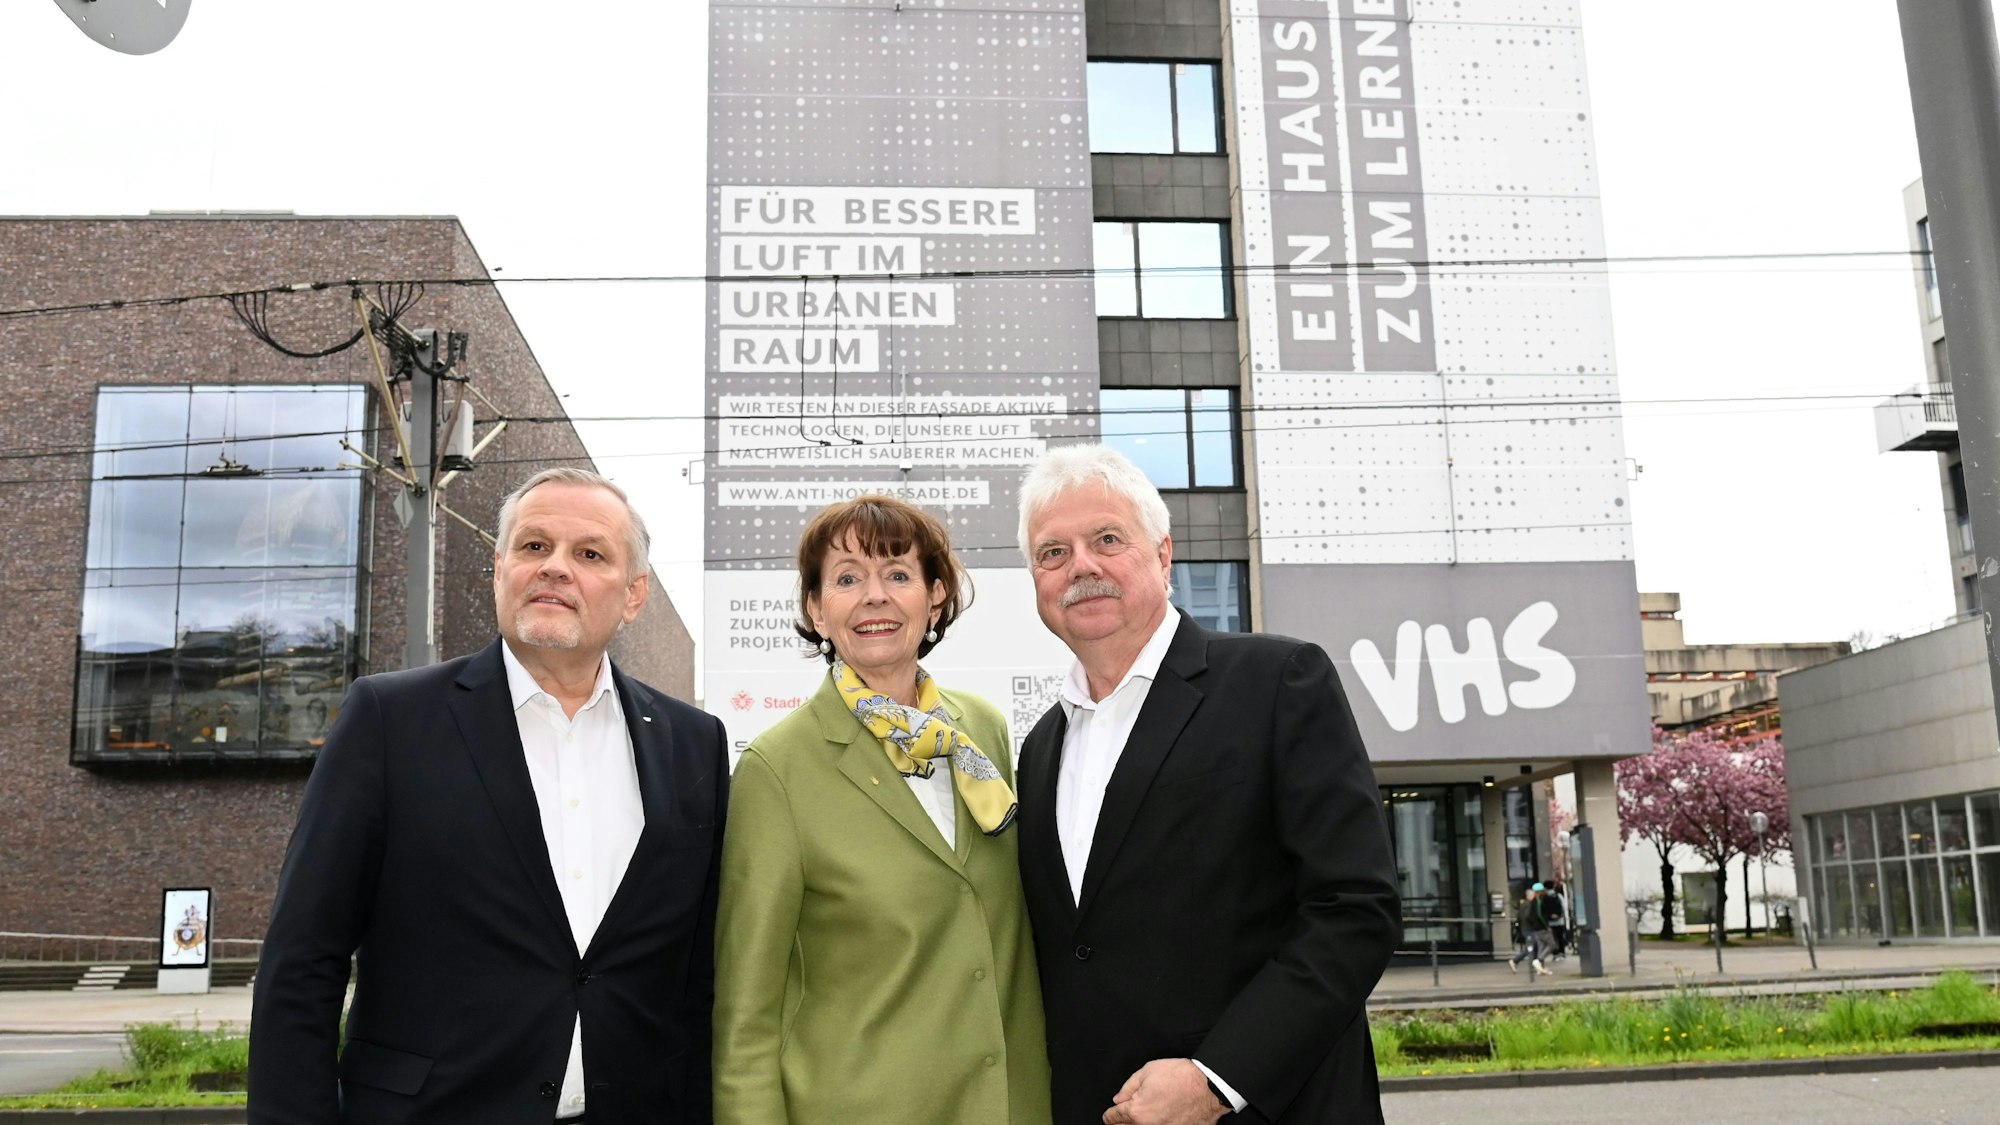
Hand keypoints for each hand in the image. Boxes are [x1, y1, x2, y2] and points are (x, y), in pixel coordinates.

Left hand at [1102, 1058, 1228, 1124]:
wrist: (1208, 1087)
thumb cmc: (1182, 1077)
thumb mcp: (1148, 1071)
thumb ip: (1129, 1086)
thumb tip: (1119, 1098)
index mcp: (1137, 1110)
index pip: (1114, 1117)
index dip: (1109, 1115)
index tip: (1110, 1115)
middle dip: (1119, 1124)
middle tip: (1119, 1119)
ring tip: (1139, 1119)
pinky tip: (1157, 1119)